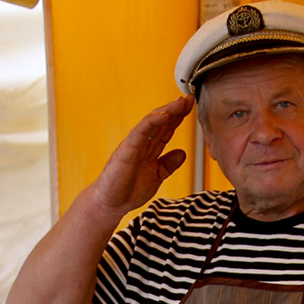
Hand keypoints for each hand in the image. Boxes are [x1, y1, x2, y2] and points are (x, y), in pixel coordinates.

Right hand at [88, 96, 193, 221]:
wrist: (111, 203)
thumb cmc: (129, 190)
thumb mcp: (157, 175)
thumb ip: (168, 164)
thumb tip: (182, 153)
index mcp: (150, 148)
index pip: (167, 128)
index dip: (179, 117)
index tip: (192, 106)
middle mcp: (142, 143)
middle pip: (161, 122)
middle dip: (176, 110)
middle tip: (190, 99)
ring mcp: (134, 144)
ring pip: (152, 122)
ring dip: (166, 111)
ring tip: (179, 102)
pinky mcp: (126, 149)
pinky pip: (140, 131)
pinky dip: (151, 122)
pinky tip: (163, 115)